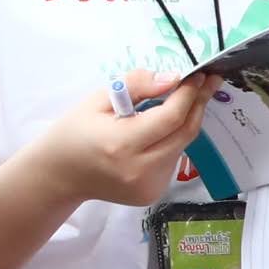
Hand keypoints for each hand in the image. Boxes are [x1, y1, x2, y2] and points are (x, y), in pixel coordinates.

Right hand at [27, 74, 211, 213]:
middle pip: (185, 133)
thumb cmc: (75, 132)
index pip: (170, 117)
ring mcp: (148, 186)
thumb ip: (137, 85)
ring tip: (181, 101)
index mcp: (121, 144)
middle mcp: (139, 170)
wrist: (61, 175)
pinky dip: (173, 140)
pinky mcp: (151, 194)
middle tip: (207, 81)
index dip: (188, 94)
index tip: (199, 74)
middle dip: (198, 104)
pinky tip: (160, 131)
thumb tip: (173, 78)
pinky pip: (172, 159)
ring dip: (185, 122)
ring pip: (182, 146)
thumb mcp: (99, 99)